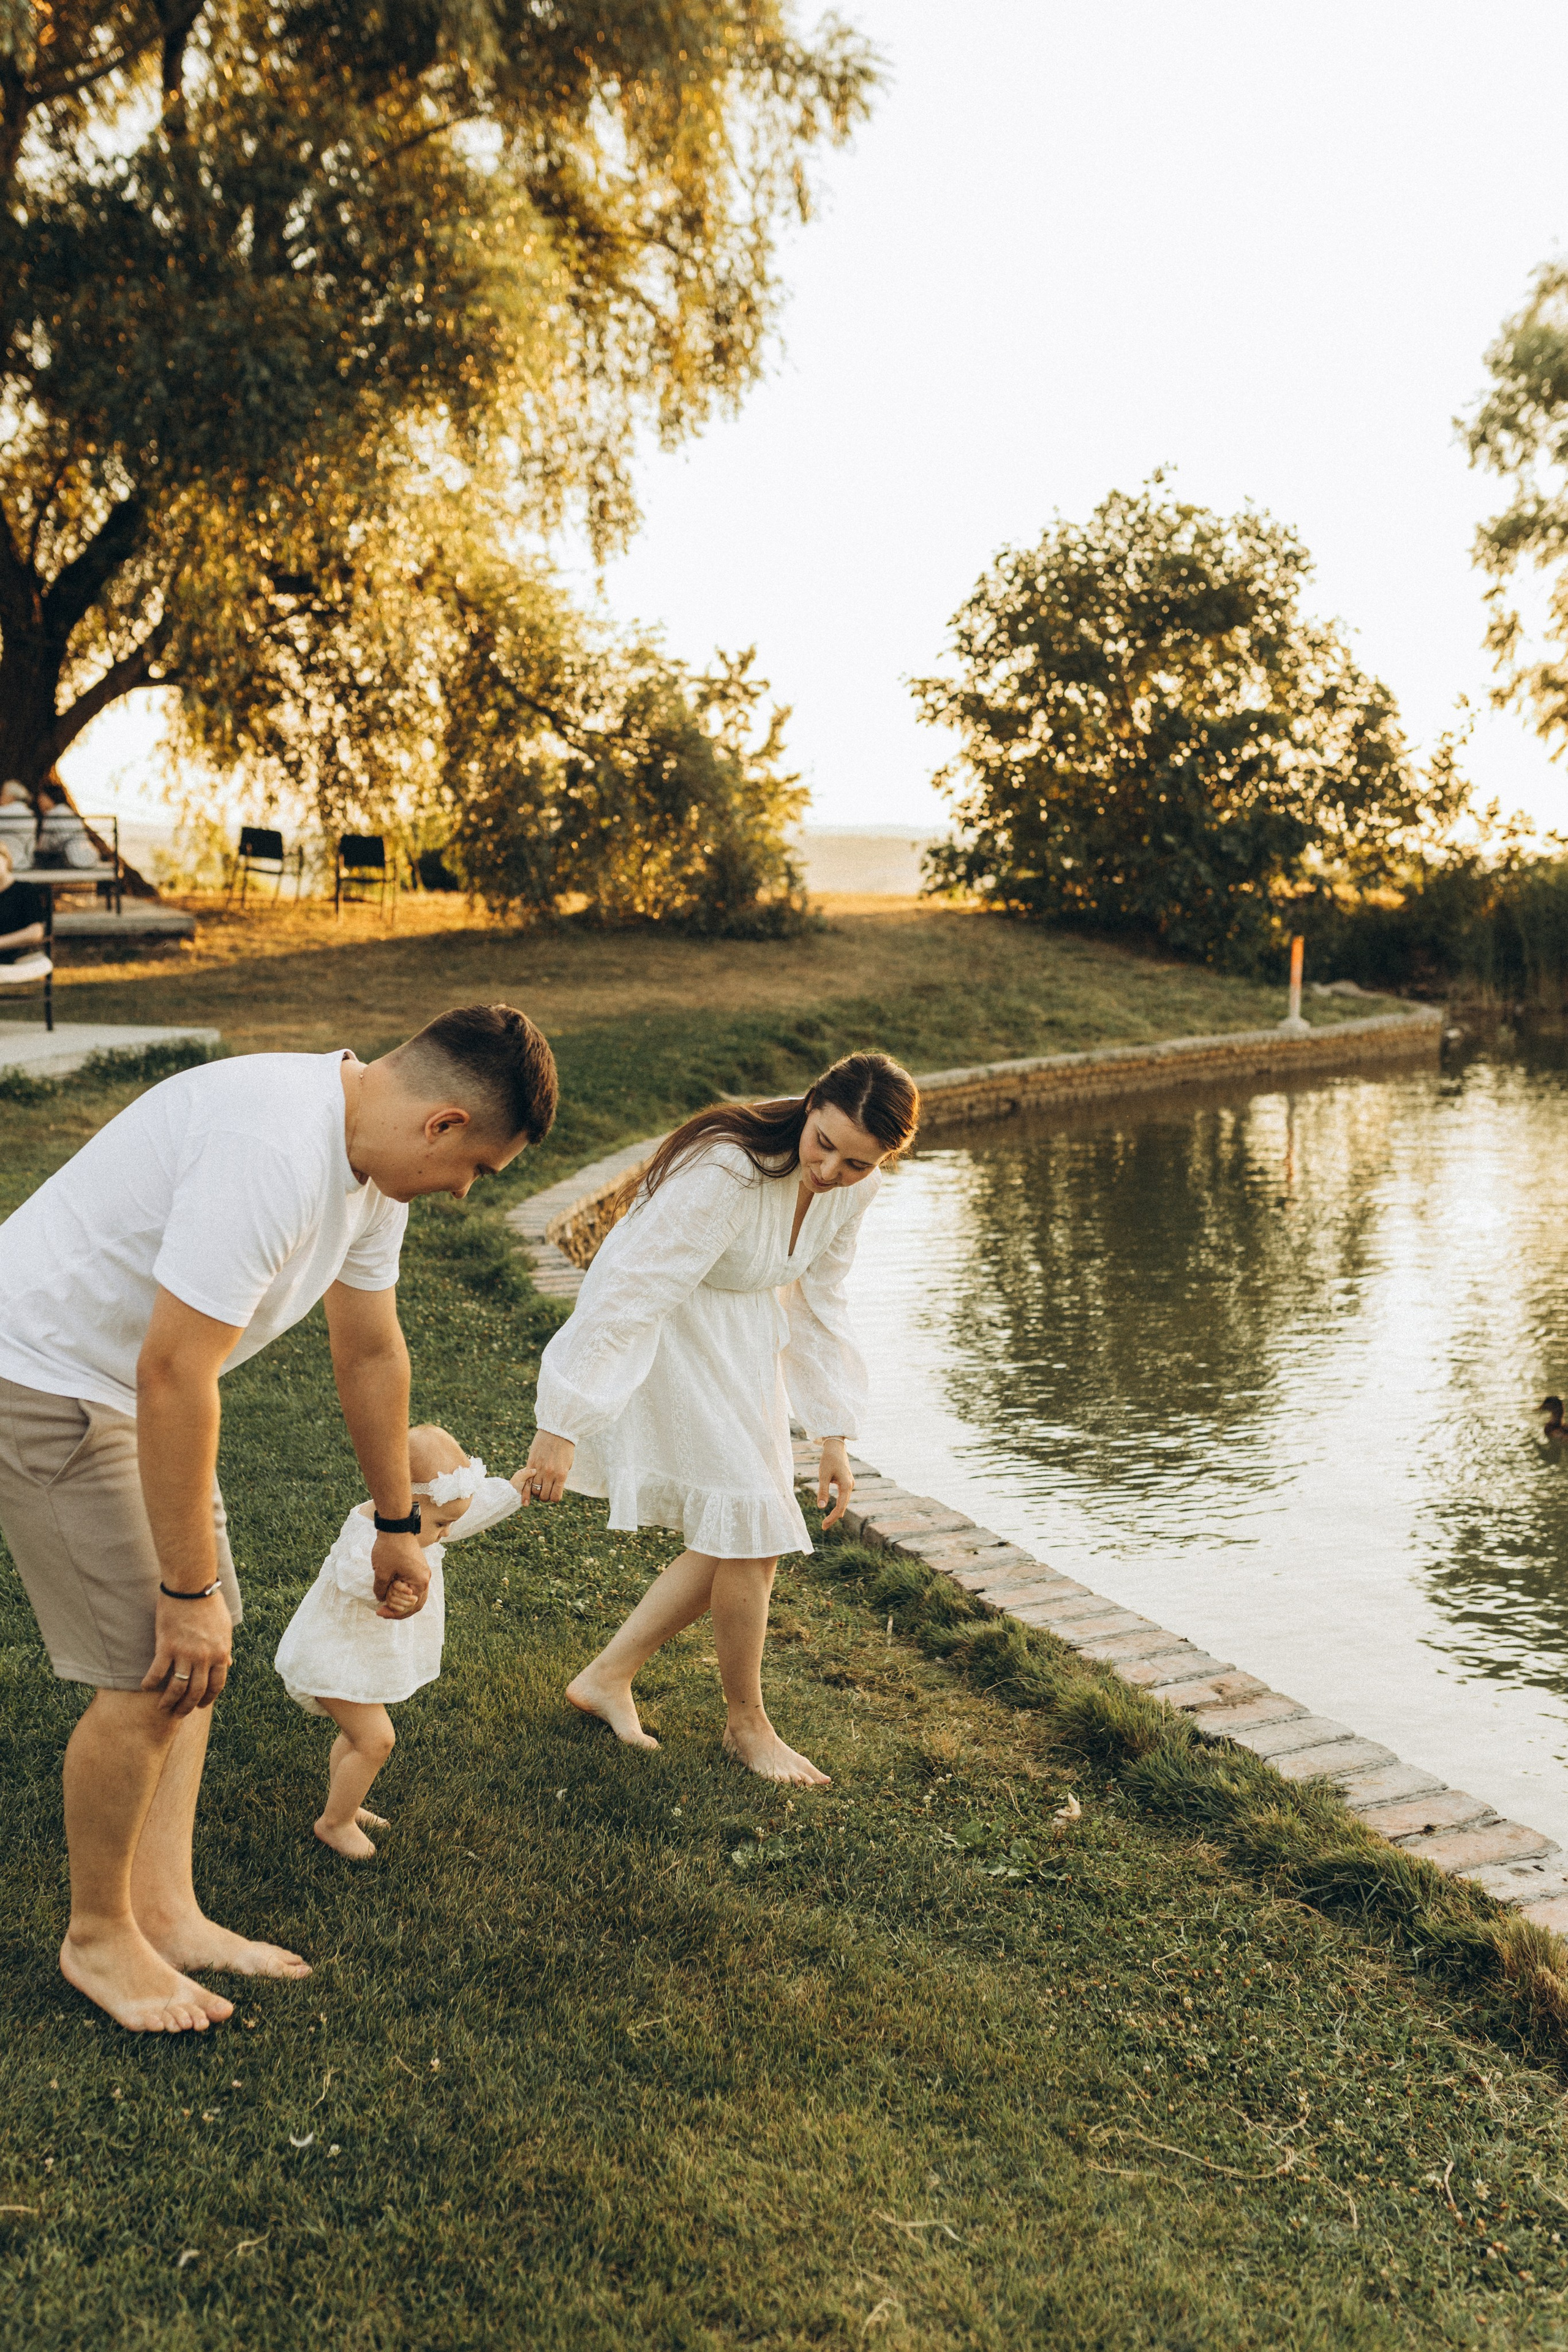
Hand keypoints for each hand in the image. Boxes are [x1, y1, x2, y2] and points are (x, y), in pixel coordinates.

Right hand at [142, 1594, 231, 1714]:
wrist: (192, 1587)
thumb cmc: (210, 1604)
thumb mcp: (225, 1628)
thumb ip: (225, 1648)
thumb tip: (228, 1664)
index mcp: (220, 1653)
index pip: (216, 1685)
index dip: (208, 1698)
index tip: (201, 1705)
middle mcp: (204, 1657)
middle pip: (196, 1691)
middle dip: (187, 1707)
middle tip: (179, 1714)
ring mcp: (185, 1653)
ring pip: (177, 1687)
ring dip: (169, 1702)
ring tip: (162, 1708)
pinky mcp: (166, 1647)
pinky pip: (157, 1672)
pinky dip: (150, 1683)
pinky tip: (145, 1687)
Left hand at [372, 1528, 429, 1616]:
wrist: (396, 1526)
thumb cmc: (390, 1549)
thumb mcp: (381, 1573)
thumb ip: (381, 1590)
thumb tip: (381, 1599)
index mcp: (420, 1582)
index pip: (410, 1607)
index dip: (394, 1613)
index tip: (379, 1612)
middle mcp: (425, 1578)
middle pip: (416, 1604)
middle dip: (398, 1610)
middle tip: (382, 1611)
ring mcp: (423, 1572)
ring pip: (415, 1595)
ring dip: (400, 1601)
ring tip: (386, 1601)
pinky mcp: (418, 1567)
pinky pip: (413, 1586)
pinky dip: (402, 1592)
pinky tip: (391, 1591)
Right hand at [512, 1430, 573, 1503]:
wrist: (557, 1431)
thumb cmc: (565, 1448)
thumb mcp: (567, 1465)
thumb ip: (561, 1478)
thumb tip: (554, 1488)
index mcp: (561, 1475)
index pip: (555, 1497)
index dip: (554, 1497)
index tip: (553, 1493)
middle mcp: (550, 1474)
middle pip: (543, 1496)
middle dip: (544, 1496)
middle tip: (545, 1489)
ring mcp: (539, 1469)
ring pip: (534, 1490)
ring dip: (535, 1491)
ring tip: (538, 1485)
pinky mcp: (530, 1464)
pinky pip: (526, 1481)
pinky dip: (526, 1490)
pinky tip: (527, 1493)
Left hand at [818, 1439, 853, 1530]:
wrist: (835, 1446)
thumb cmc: (828, 1459)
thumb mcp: (823, 1475)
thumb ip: (823, 1491)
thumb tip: (821, 1507)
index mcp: (847, 1485)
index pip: (840, 1507)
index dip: (832, 1517)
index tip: (823, 1525)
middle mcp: (851, 1486)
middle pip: (843, 1506)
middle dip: (833, 1517)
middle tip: (823, 1527)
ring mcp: (850, 1484)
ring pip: (844, 1502)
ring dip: (836, 1512)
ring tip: (827, 1522)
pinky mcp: (847, 1482)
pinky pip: (844, 1497)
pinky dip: (838, 1505)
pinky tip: (834, 1511)